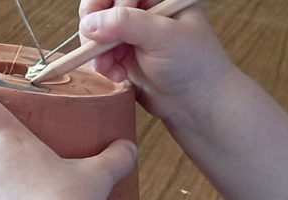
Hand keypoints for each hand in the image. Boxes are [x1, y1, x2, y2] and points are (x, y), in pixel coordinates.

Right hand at [78, 0, 237, 122]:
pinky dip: (101, 65)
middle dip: (95, 26)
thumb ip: (127, 23)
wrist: (197, 103)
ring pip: (94, 29)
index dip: (108, 3)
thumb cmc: (194, 64)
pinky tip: (118, 75)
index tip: (110, 24)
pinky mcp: (122, 54)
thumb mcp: (163, 36)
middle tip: (97, 44)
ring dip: (97, 50)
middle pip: (101, 5)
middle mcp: (143, 9)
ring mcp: (130, 32)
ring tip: (111, 68)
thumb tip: (89, 23)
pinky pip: (97, 52)